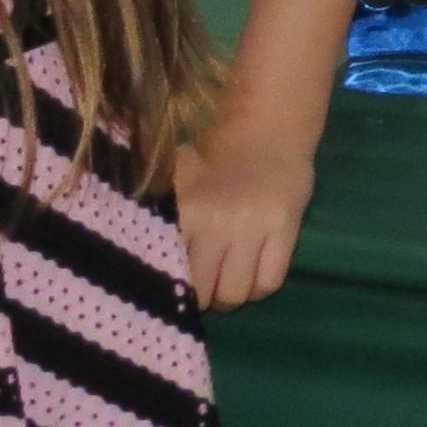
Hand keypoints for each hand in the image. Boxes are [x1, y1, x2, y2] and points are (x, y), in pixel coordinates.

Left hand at [172, 127, 314, 309]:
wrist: (267, 127)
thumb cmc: (214, 156)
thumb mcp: (177, 181)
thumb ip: (160, 216)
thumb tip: (141, 260)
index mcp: (186, 211)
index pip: (172, 273)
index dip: (172, 288)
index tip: (175, 288)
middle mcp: (217, 223)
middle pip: (204, 293)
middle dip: (203, 299)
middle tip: (205, 288)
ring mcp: (254, 228)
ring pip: (237, 293)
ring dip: (231, 296)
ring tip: (229, 283)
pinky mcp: (285, 228)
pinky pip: (270, 281)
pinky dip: (260, 288)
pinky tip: (254, 277)